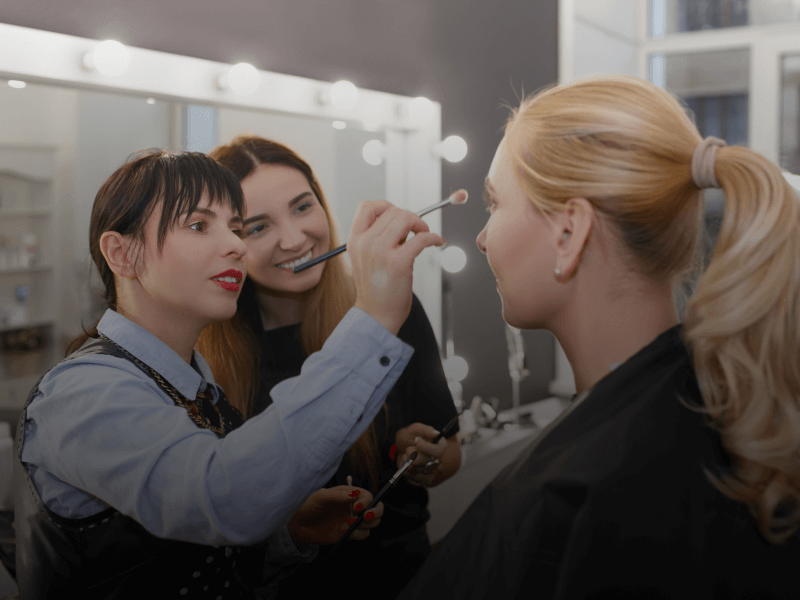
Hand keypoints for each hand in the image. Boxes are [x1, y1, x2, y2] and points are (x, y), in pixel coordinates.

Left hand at [287, 486, 383, 544]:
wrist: (298, 524)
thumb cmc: (308, 505)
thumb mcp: (322, 496)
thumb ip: (339, 496)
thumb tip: (356, 495)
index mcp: (349, 495)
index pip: (368, 496)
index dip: (367, 501)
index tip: (356, 507)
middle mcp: (354, 507)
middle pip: (377, 509)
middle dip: (375, 513)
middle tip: (365, 517)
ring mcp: (352, 521)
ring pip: (372, 524)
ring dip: (366, 525)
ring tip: (349, 524)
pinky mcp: (348, 534)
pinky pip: (362, 535)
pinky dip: (358, 535)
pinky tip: (344, 532)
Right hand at [349, 201, 444, 334]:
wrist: (376, 316)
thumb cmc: (375, 288)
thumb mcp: (365, 259)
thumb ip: (376, 238)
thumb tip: (402, 220)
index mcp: (355, 240)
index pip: (367, 206)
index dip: (387, 206)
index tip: (399, 217)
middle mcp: (366, 243)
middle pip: (393, 211)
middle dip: (410, 217)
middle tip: (417, 230)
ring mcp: (381, 252)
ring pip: (406, 218)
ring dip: (421, 224)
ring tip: (425, 234)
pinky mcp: (399, 263)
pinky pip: (421, 238)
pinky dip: (433, 237)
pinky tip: (437, 242)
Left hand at [395, 423, 446, 486]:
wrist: (402, 448)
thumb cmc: (410, 436)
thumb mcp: (415, 428)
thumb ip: (425, 430)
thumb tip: (436, 434)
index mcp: (440, 446)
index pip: (438, 451)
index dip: (425, 447)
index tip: (416, 440)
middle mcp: (439, 460)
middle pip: (426, 462)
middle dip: (412, 454)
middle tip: (408, 448)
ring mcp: (432, 471)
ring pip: (417, 470)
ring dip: (407, 462)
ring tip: (407, 456)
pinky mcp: (424, 480)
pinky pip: (412, 478)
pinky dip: (405, 470)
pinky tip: (406, 464)